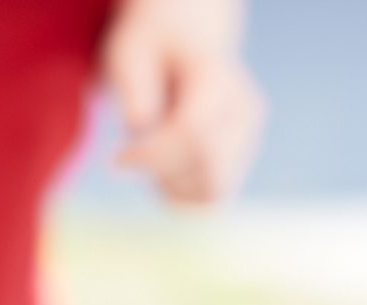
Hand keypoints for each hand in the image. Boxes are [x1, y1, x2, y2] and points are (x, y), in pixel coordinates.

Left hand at [101, 0, 264, 203]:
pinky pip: (212, 199)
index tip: (118, 159)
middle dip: (165, 176)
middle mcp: (244, 111)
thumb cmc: (151, 50)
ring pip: (213, 194)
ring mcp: (248, 140)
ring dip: (173, 188)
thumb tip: (140, 122)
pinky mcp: (241, 162)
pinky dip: (183, 195)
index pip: (194, 134)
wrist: (186, 43)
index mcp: (219, 77)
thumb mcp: (129, 52)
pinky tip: (166, 169)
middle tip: (136, 157)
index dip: (153, 156)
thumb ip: (133, 85)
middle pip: (210, 173)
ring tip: (152, 156)